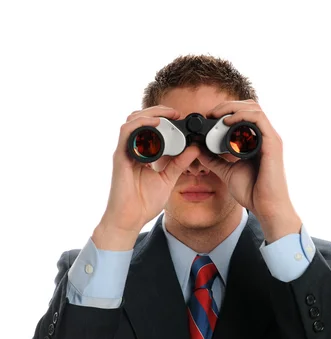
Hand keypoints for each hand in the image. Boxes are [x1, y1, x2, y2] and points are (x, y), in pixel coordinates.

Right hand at [101, 106, 201, 233]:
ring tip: (168, 115)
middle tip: (176, 113)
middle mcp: (132, 149)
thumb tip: (194, 148)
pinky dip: (141, 124)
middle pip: (141, 119)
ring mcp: (124, 151)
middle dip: (159, 111)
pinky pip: (127, 132)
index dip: (164, 118)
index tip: (180, 117)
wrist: (130, 219)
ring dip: (150, 113)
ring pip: (132, 120)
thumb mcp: (168, 179)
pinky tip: (155, 123)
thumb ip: (179, 163)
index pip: (150, 128)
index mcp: (142, 153)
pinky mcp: (120, 156)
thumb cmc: (144, 203)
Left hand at [196, 99, 299, 224]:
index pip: (243, 115)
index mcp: (255, 141)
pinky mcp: (273, 143)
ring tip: (216, 115)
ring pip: (254, 108)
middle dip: (227, 106)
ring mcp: (270, 138)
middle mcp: (264, 137)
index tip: (207, 118)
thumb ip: (215, 160)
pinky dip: (241, 116)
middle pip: (248, 107)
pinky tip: (227, 122)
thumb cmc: (252, 192)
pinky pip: (258, 119)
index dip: (225, 112)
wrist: (266, 207)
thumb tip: (199, 150)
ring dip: (233, 108)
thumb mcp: (227, 172)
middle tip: (209, 114)